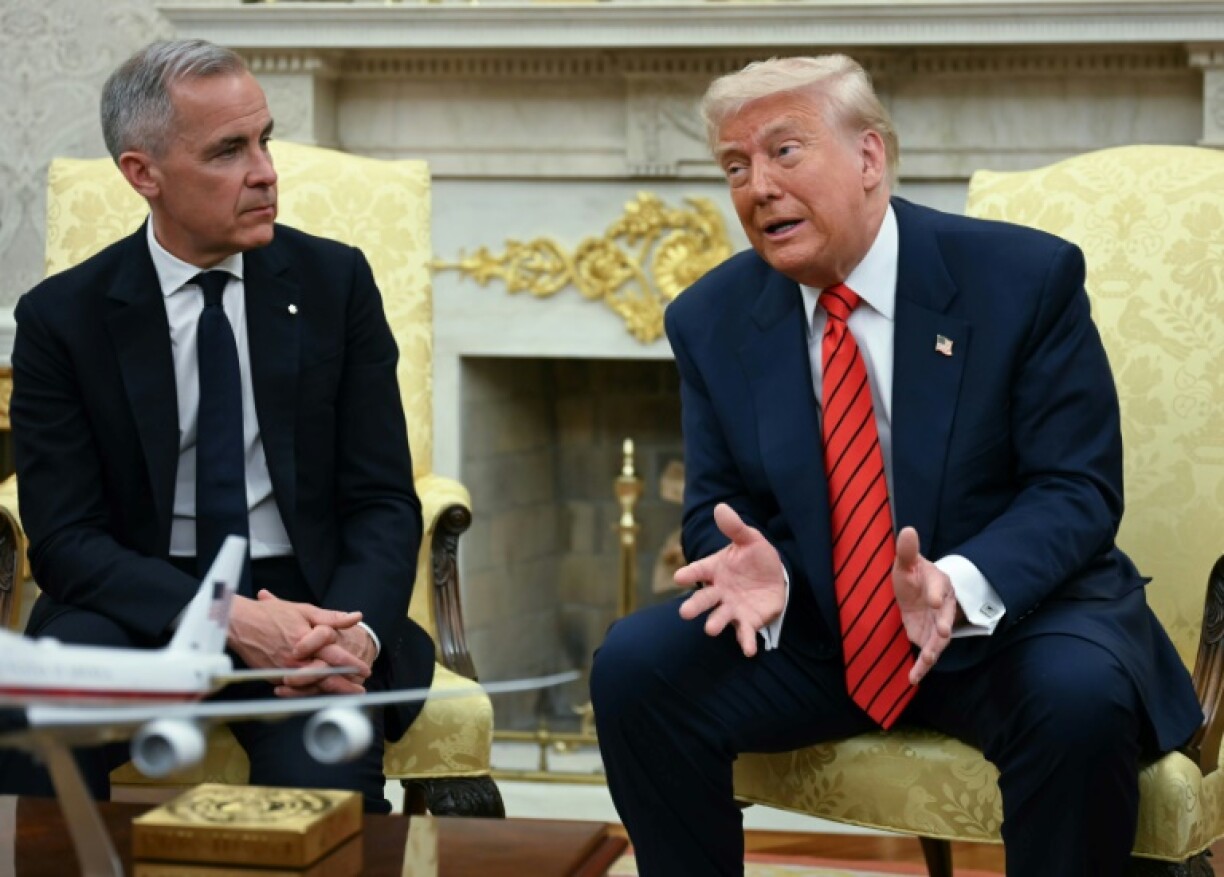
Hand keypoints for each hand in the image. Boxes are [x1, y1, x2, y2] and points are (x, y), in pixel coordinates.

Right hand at [226, 590, 370, 695]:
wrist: (239, 624)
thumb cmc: (271, 614)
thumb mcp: (304, 610)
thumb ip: (331, 617)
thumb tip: (356, 616)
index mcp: (306, 641)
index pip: (336, 656)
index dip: (353, 664)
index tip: (365, 669)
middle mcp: (296, 659)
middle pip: (326, 677)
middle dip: (346, 686)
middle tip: (360, 690)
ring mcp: (284, 671)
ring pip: (312, 686)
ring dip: (330, 691)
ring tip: (346, 694)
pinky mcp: (274, 678)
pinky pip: (296, 689)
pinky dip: (310, 692)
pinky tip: (320, 693)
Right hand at [675, 503, 785, 657]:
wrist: (774, 576)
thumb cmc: (755, 557)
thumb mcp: (749, 539)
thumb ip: (735, 527)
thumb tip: (721, 507)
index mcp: (715, 569)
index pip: (698, 571)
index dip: (689, 574)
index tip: (679, 577)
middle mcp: (719, 591)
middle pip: (703, 599)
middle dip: (695, 606)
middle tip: (684, 613)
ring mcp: (732, 608)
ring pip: (720, 617)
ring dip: (715, 623)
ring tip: (710, 629)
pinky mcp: (748, 621)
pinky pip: (745, 633)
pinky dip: (746, 642)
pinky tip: (749, 650)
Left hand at [892, 527, 957, 683]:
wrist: (918, 592)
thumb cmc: (914, 575)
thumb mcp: (906, 563)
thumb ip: (906, 550)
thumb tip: (907, 529)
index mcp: (940, 583)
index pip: (938, 587)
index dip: (936, 594)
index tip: (933, 599)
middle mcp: (943, 606)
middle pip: (945, 616)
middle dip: (944, 624)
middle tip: (943, 631)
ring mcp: (937, 625)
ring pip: (939, 640)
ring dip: (934, 649)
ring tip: (928, 659)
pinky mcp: (928, 639)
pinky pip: (927, 654)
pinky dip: (921, 667)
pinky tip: (913, 678)